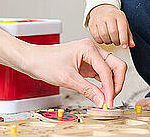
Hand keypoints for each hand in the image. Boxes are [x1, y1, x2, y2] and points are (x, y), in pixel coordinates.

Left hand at [0, 24, 126, 107]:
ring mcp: (91, 56)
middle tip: (111, 99)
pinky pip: (102, 73)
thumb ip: (87, 90)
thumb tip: (102, 100)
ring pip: (111, 69)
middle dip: (117, 83)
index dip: (110, 88)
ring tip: (106, 98)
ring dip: (111, 84)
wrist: (32, 60)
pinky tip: (101, 94)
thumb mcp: (67, 79)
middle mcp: (93, 49)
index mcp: (89, 48)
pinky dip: (104, 83)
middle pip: (116, 65)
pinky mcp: (88, 63)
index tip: (108, 102)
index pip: (107, 70)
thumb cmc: (45, 63)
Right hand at [88, 4, 134, 47]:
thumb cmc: (114, 18)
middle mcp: (108, 16)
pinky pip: (96, 36)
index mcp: (118, 15)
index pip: (122, 29)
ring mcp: (99, 19)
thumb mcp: (123, 24)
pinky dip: (100, 41)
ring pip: (104, 35)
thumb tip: (132, 44)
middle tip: (117, 42)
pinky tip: (104, 39)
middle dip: (116, 41)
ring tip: (110, 40)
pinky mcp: (92, 24)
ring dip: (108, 41)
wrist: (102, 10)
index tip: (124, 46)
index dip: (124, 39)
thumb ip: (128, 35)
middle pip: (112, 33)